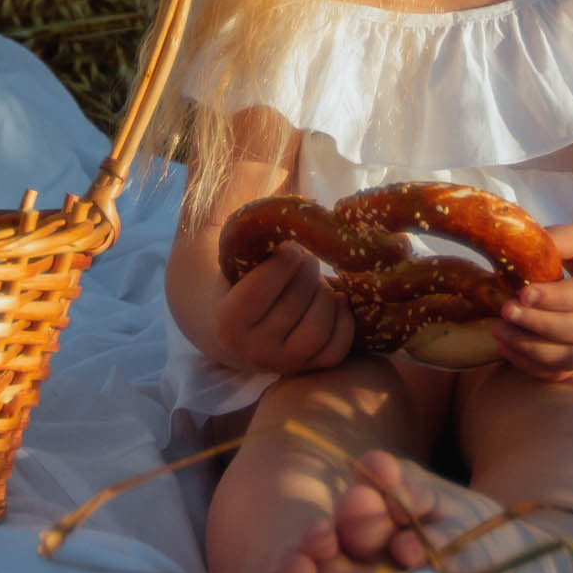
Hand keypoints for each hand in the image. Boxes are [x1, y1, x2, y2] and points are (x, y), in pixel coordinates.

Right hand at [211, 241, 354, 375]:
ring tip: (316, 279)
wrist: (233, 333)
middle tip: (306, 257)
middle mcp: (253, 350)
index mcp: (228, 323)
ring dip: (324, 293)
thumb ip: (255, 240)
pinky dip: (344, 319)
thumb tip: (290, 202)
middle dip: (307, 271)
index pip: (261, 288)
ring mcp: (282, 364)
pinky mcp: (308, 369)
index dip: (283, 261)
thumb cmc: (238, 286)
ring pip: (319, 327)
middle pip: (295, 303)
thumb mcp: (235, 265)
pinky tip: (337, 298)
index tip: (291, 247)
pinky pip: (337, 347)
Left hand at [493, 224, 572, 378]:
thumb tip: (518, 247)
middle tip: (504, 311)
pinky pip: (565, 373)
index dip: (553, 298)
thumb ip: (561, 240)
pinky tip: (507, 349)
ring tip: (498, 332)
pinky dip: (534, 366)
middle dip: (538, 324)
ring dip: (531, 349)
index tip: (521, 293)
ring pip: (571, 358)